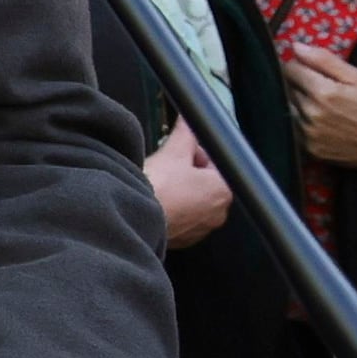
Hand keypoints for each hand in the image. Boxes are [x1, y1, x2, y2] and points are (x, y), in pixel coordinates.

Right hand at [145, 121, 231, 248]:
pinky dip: (174, 209)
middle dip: (188, 172)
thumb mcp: (173, 151)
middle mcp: (217, 213)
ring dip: (181, 191)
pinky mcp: (185, 239)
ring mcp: (201, 229)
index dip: (195, 152)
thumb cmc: (158, 187)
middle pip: (205, 183)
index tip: (180, 151)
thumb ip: (186, 132)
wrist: (134, 214)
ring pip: (194, 201)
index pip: (215, 163)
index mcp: (222, 190)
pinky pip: (183, 218)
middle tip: (168, 166)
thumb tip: (189, 118)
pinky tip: (159, 200)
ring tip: (161, 184)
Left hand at [281, 47, 356, 178]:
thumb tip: (296, 46)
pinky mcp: (308, 148)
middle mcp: (310, 113)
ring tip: (318, 105)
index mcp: (322, 92)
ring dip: (296, 102)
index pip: (290, 69)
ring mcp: (308, 133)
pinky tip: (317, 121)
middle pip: (286, 88)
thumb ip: (324, 59)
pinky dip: (299, 121)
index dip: (298, 65)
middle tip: (317, 87)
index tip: (308, 69)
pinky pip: (292, 127)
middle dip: (298, 83)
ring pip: (287, 107)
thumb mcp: (356, 77)